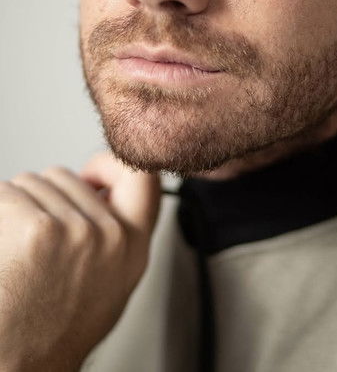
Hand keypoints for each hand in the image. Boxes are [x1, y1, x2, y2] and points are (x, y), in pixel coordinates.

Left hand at [0, 152, 159, 370]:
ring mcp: (76, 230)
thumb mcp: (109, 282)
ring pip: (31, 182)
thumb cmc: (53, 330)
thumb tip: (98, 189)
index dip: (108, 165)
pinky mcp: (38, 230)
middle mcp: (111, 235)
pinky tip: (4, 247)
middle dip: (43, 196)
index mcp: (134, 246)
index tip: (89, 176)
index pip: (142, 175)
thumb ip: (115, 232)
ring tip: (18, 251)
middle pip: (64, 174)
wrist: (19, 366)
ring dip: (17, 206)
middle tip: (36, 242)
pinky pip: (6, 195)